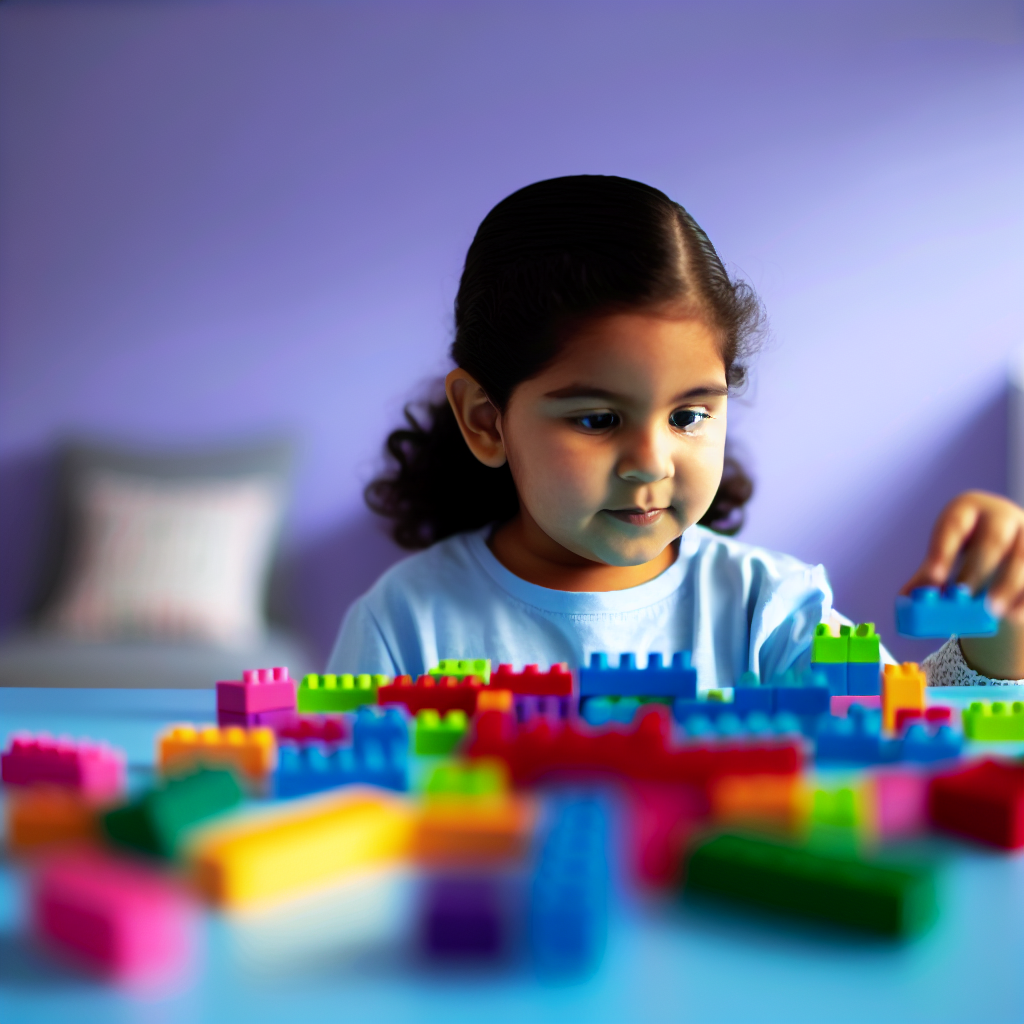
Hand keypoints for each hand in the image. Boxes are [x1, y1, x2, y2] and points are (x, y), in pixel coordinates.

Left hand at [903, 491, 1023, 617]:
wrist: (1005, 546)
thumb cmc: (967, 548)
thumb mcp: (946, 553)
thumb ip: (929, 574)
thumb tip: (906, 599)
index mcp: (967, 509)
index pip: (953, 525)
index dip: (943, 552)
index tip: (934, 580)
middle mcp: (1001, 515)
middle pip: (993, 539)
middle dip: (977, 570)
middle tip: (962, 597)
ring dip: (1007, 585)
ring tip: (991, 612)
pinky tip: (1013, 616)